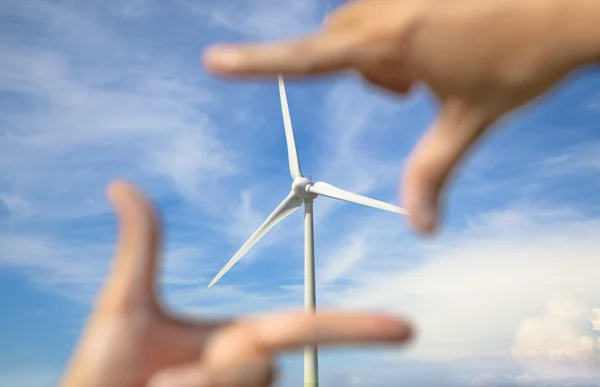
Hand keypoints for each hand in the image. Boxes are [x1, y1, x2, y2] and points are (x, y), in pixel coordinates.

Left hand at [60, 181, 411, 386]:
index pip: (307, 328)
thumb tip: (121, 185)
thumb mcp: (124, 305)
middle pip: (263, 368)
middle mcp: (248, 372)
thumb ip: (140, 248)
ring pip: (246, 385)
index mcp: (239, 339)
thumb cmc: (106, 371)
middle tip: (162, 378)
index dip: (358, 327)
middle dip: (211, 372)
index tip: (407, 328)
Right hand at [202, 0, 599, 234]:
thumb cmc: (524, 60)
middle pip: (333, 42)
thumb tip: (422, 229)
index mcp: (392, 43)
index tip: (213, 61)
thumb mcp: (470, 120)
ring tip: (430, 63)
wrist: (573, 5)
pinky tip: (439, 34)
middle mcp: (387, 7)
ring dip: (378, 51)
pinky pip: (380, 4)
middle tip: (409, 90)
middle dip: (358, 73)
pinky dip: (393, 27)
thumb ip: (434, 174)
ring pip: (357, 23)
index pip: (308, 58)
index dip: (255, 64)